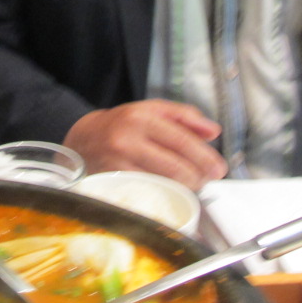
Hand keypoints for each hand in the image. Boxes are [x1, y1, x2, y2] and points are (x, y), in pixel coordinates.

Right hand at [63, 100, 226, 190]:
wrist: (82, 138)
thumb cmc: (123, 124)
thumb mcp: (151, 110)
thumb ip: (184, 116)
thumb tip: (213, 131)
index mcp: (142, 117)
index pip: (181, 140)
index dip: (203, 157)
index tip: (218, 168)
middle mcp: (128, 139)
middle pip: (174, 166)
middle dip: (198, 177)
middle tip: (208, 179)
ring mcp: (118, 162)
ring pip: (162, 182)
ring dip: (184, 187)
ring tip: (193, 184)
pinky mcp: (112, 181)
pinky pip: (147, 191)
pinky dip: (164, 193)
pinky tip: (172, 190)